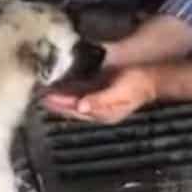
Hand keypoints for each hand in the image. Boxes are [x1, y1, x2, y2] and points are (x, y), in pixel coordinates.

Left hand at [42, 66, 157, 124]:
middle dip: (55, 102)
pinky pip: (78, 93)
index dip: (59, 104)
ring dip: (59, 97)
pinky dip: (67, 91)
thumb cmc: (138, 85)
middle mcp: (97, 111)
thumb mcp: (120, 93)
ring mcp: (97, 103)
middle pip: (70, 108)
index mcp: (101, 113)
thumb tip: (81, 107)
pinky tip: (58, 85)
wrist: (152, 78)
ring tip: (43, 90)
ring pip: (72, 101)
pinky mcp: (98, 93)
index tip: (45, 97)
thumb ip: (100, 100)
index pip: (74, 109)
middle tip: (38, 94)